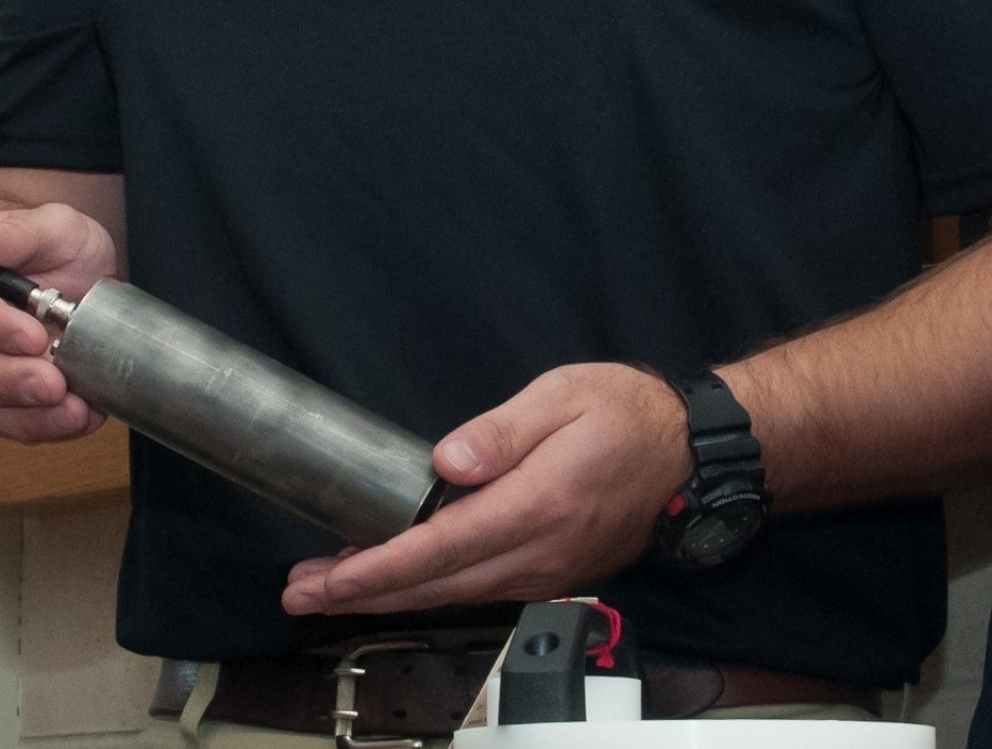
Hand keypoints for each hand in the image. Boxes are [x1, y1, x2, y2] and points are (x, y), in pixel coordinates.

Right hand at [0, 203, 118, 442]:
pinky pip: (6, 424)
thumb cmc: (52, 252)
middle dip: (9, 381)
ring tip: (73, 410)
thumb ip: (21, 232)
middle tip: (53, 383)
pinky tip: (77, 418)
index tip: (33, 336)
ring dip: (27, 415)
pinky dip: (42, 427)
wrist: (75, 280)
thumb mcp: (53, 227)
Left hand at [280, 362, 688, 616]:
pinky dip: (429, 590)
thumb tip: (446, 460)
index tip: (325, 577)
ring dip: (389, 596)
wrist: (692, 456)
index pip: (438, 549)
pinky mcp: (551, 574)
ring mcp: (546, 571)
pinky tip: (398, 580)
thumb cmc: (628, 415)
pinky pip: (479, 592)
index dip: (375, 569)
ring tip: (330, 588)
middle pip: (435, 586)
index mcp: (536, 504)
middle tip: (299, 592)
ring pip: (453, 596)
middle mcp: (538, 552)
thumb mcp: (564, 396)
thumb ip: (502, 431)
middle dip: (360, 594)